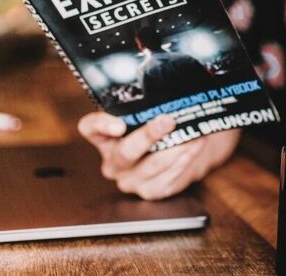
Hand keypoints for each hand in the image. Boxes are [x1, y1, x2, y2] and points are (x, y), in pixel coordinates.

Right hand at [78, 112, 211, 199]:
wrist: (178, 151)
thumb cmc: (158, 127)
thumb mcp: (147, 115)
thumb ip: (149, 106)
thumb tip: (171, 95)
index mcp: (104, 137)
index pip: (91, 128)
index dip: (101, 126)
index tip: (119, 124)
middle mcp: (113, 162)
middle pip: (125, 152)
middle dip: (148, 136)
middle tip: (168, 121)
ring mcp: (130, 180)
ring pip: (152, 166)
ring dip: (175, 148)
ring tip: (192, 133)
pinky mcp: (150, 191)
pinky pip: (167, 178)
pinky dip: (184, 160)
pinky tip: (195, 146)